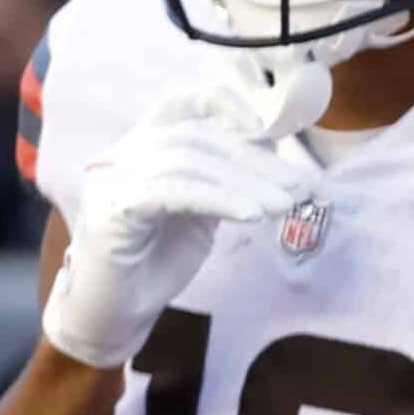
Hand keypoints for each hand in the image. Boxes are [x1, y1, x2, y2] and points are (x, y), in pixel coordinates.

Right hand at [39, 68, 327, 369]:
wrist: (113, 312)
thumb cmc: (156, 260)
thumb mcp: (200, 211)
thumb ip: (225, 180)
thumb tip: (276, 160)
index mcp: (144, 146)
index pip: (182, 102)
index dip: (225, 103)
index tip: (268, 129)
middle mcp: (124, 155)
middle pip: (197, 137)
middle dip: (255, 160)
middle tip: (300, 186)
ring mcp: (114, 179)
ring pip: (189, 162)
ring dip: (246, 183)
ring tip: (284, 205)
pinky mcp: (113, 209)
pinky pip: (173, 192)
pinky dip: (219, 199)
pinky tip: (252, 215)